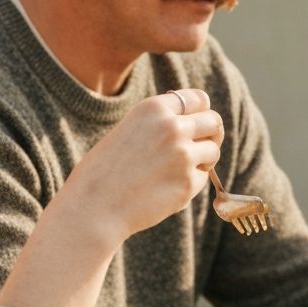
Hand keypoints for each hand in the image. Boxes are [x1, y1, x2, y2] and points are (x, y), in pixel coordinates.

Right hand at [66, 88, 222, 242]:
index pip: (199, 99)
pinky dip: (191, 182)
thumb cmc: (103, 171)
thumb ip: (159, 124)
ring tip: (177, 170)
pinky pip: (203, 177)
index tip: (197, 123)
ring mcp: (183, 155)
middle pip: (214, 121)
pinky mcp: (188, 183)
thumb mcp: (128, 130)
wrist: (93, 207)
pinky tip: (166, 188)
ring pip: (213, 150)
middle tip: (199, 146)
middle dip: (210, 134)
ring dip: (203, 159)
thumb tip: (194, 125)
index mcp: (154, 108)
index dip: (201, 112)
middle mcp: (172, 127)